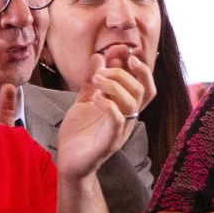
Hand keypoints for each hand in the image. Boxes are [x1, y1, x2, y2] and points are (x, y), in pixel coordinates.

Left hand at [57, 54, 143, 178]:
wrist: (68, 162)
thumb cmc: (79, 133)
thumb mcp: (84, 100)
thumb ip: (92, 81)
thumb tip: (99, 56)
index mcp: (125, 107)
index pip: (144, 84)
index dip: (140, 65)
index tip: (124, 50)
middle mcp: (127, 118)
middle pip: (144, 90)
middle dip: (127, 72)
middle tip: (104, 68)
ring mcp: (120, 130)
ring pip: (132, 103)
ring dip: (115, 85)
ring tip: (96, 80)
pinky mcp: (109, 143)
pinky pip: (117, 121)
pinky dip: (108, 105)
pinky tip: (95, 99)